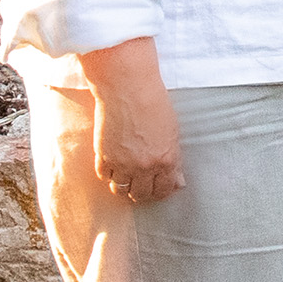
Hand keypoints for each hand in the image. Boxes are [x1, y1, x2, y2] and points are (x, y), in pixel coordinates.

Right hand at [78, 38, 183, 205]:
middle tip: (141, 185)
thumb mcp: (172, 131)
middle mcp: (145, 166)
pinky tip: (113, 166)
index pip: (164, 190)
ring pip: (121, 191)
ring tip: (127, 178)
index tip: (158, 187)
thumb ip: (174, 159)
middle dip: (143, 192)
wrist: (128, 86)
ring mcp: (122, 164)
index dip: (161, 191)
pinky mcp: (103, 156)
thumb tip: (179, 182)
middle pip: (141, 194)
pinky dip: (108, 174)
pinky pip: (104, 177)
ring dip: (124, 187)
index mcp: (166, 160)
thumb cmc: (154, 102)